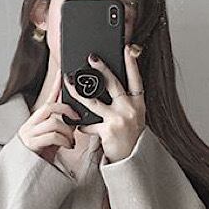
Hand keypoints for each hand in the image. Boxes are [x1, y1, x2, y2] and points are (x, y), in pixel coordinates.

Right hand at [18, 69, 80, 163]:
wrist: (26, 175)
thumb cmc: (42, 156)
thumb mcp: (54, 138)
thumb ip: (62, 126)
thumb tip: (76, 117)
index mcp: (37, 120)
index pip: (48, 98)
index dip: (55, 85)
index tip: (63, 72)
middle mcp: (31, 124)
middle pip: (50, 107)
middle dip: (67, 110)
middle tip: (77, 118)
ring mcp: (30, 134)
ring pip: (53, 121)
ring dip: (67, 130)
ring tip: (71, 140)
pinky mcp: (31, 145)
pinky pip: (52, 136)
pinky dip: (64, 140)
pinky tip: (69, 146)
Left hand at [63, 44, 145, 162]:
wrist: (131, 159)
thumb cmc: (131, 137)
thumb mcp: (134, 117)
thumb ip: (124, 102)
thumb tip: (108, 84)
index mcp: (138, 104)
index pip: (136, 79)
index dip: (132, 64)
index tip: (127, 49)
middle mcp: (130, 109)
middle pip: (113, 84)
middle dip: (101, 68)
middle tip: (91, 57)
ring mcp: (118, 119)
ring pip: (94, 101)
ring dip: (78, 91)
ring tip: (69, 81)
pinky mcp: (107, 130)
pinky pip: (89, 123)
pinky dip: (82, 124)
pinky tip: (76, 123)